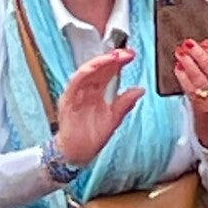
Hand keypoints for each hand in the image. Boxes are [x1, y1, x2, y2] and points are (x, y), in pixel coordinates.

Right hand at [54, 49, 143, 169]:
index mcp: (97, 92)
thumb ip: (125, 103)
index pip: (108, 72)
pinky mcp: (68, 101)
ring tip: (113, 57)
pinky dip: (82, 75)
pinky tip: (92, 68)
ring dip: (99, 63)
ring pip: (86, 72)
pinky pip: (74, 84)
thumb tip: (140, 90)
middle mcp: (86, 90)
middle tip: (125, 52)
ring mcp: (76, 94)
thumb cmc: (91, 137)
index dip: (119, 62)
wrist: (77, 154)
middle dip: (112, 59)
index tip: (131, 55)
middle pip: (98, 69)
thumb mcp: (114, 118)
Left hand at [174, 38, 207, 146]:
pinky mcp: (200, 104)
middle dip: (200, 56)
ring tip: (180, 53)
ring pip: (201, 81)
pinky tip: (178, 66)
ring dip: (189, 65)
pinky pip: (190, 89)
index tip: (205, 42)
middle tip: (188, 44)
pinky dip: (183, 77)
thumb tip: (199, 44)